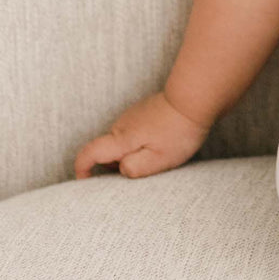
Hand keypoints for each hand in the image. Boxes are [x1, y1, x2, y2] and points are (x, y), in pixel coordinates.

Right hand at [74, 90, 210, 179]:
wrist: (195, 98)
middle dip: (113, 165)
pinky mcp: (146, 111)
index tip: (86, 182)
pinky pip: (135, 132)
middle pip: (106, 150)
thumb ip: (133, 168)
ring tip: (157, 157)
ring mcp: (134, 115)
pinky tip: (163, 143)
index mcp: (121, 139)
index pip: (88, 154)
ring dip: (131, 153)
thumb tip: (120, 170)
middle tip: (137, 173)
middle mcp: (122, 125)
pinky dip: (142, 142)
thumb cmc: (179, 130)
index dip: (82, 170)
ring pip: (122, 141)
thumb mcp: (158, 159)